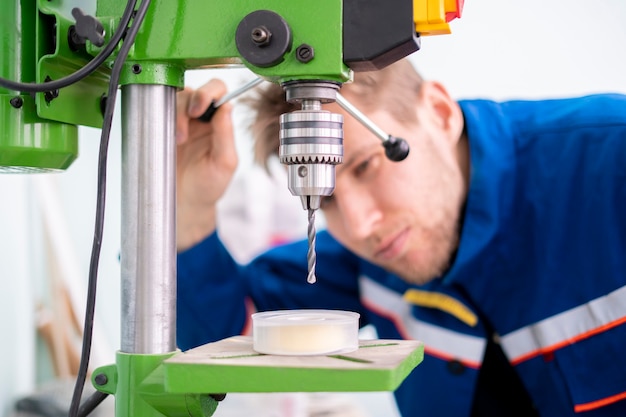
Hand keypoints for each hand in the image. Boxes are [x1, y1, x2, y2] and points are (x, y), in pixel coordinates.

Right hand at [176, 79, 236, 251]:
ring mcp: (180, 121)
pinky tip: (166, 136)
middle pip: (195, 90)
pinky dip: (160, 117)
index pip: (219, 92)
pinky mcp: (162, 128)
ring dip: (176, 114)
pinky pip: (158, 111)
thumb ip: (226, 134)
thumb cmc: (208, 185)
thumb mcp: (224, 163)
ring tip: (178, 139)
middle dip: (191, 100)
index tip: (200, 109)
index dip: (210, 93)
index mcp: (220, 122)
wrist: (184, 203)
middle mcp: (201, 118)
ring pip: (175, 98)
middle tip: (189, 119)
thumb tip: (227, 106)